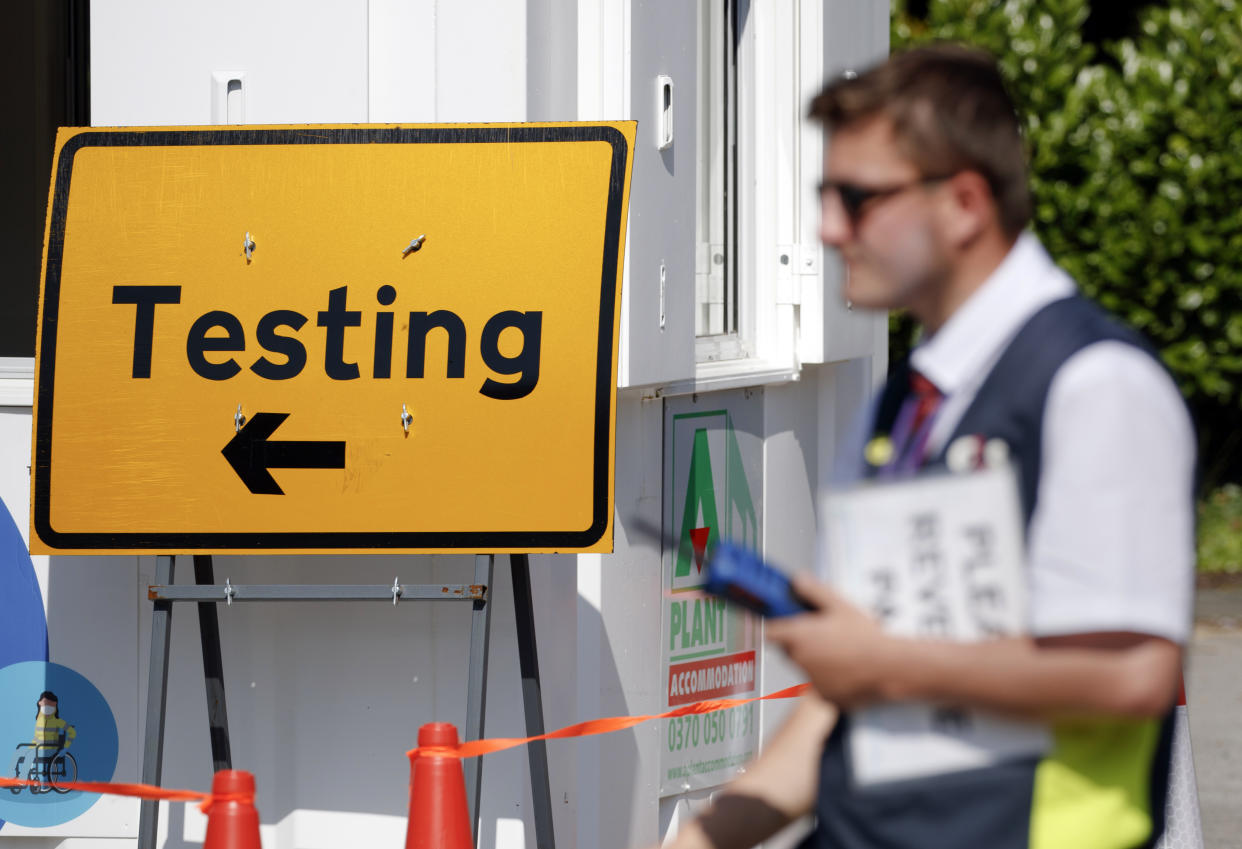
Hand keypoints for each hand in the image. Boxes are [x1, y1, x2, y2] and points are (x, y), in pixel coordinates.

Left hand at [765, 574, 896, 709]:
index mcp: (799, 636)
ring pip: (807, 668)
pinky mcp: (826, 697)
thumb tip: (798, 579)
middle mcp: (800, 660)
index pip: (768, 633)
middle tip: (824, 635)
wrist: (890, 667)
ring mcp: (812, 681)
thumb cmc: (866, 637)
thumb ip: (814, 591)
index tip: (778, 625)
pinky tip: (850, 669)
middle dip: (800, 643)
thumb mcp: (840, 606)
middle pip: (789, 651)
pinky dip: (831, 679)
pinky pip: (822, 686)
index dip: (773, 628)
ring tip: (844, 652)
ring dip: (817, 661)